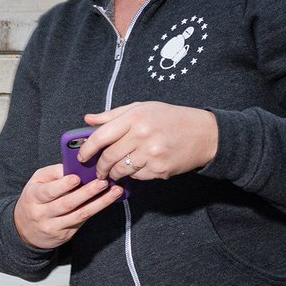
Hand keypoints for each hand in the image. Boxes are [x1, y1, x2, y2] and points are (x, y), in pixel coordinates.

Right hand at [12, 161, 124, 250]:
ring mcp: (54, 226)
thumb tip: (75, 166)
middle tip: (103, 182)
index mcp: (33, 197)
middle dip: (86, 193)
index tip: (77, 178)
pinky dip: (97, 210)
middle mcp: (42, 214)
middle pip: (66, 204)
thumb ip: (53, 174)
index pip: (47, 192)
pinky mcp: (65, 235)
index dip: (63, 185)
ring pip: (79, 214)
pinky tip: (108, 201)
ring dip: (99, 203)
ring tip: (114, 191)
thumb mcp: (36, 183)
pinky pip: (83, 221)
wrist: (25, 230)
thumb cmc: (34, 199)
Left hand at [77, 102, 218, 182]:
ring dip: (113, 174)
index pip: (101, 136)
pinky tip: (137, 169)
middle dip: (99, 167)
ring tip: (113, 173)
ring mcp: (152, 154)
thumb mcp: (142, 108)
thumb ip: (113, 115)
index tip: (82, 156)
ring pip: (121, 170)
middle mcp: (142, 135)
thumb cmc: (170, 118)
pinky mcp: (160, 169)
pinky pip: (138, 176)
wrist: (204, 133)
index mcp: (135, 117)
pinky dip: (133, 175)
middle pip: (109, 157)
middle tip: (98, 171)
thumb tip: (88, 120)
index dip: (87, 149)